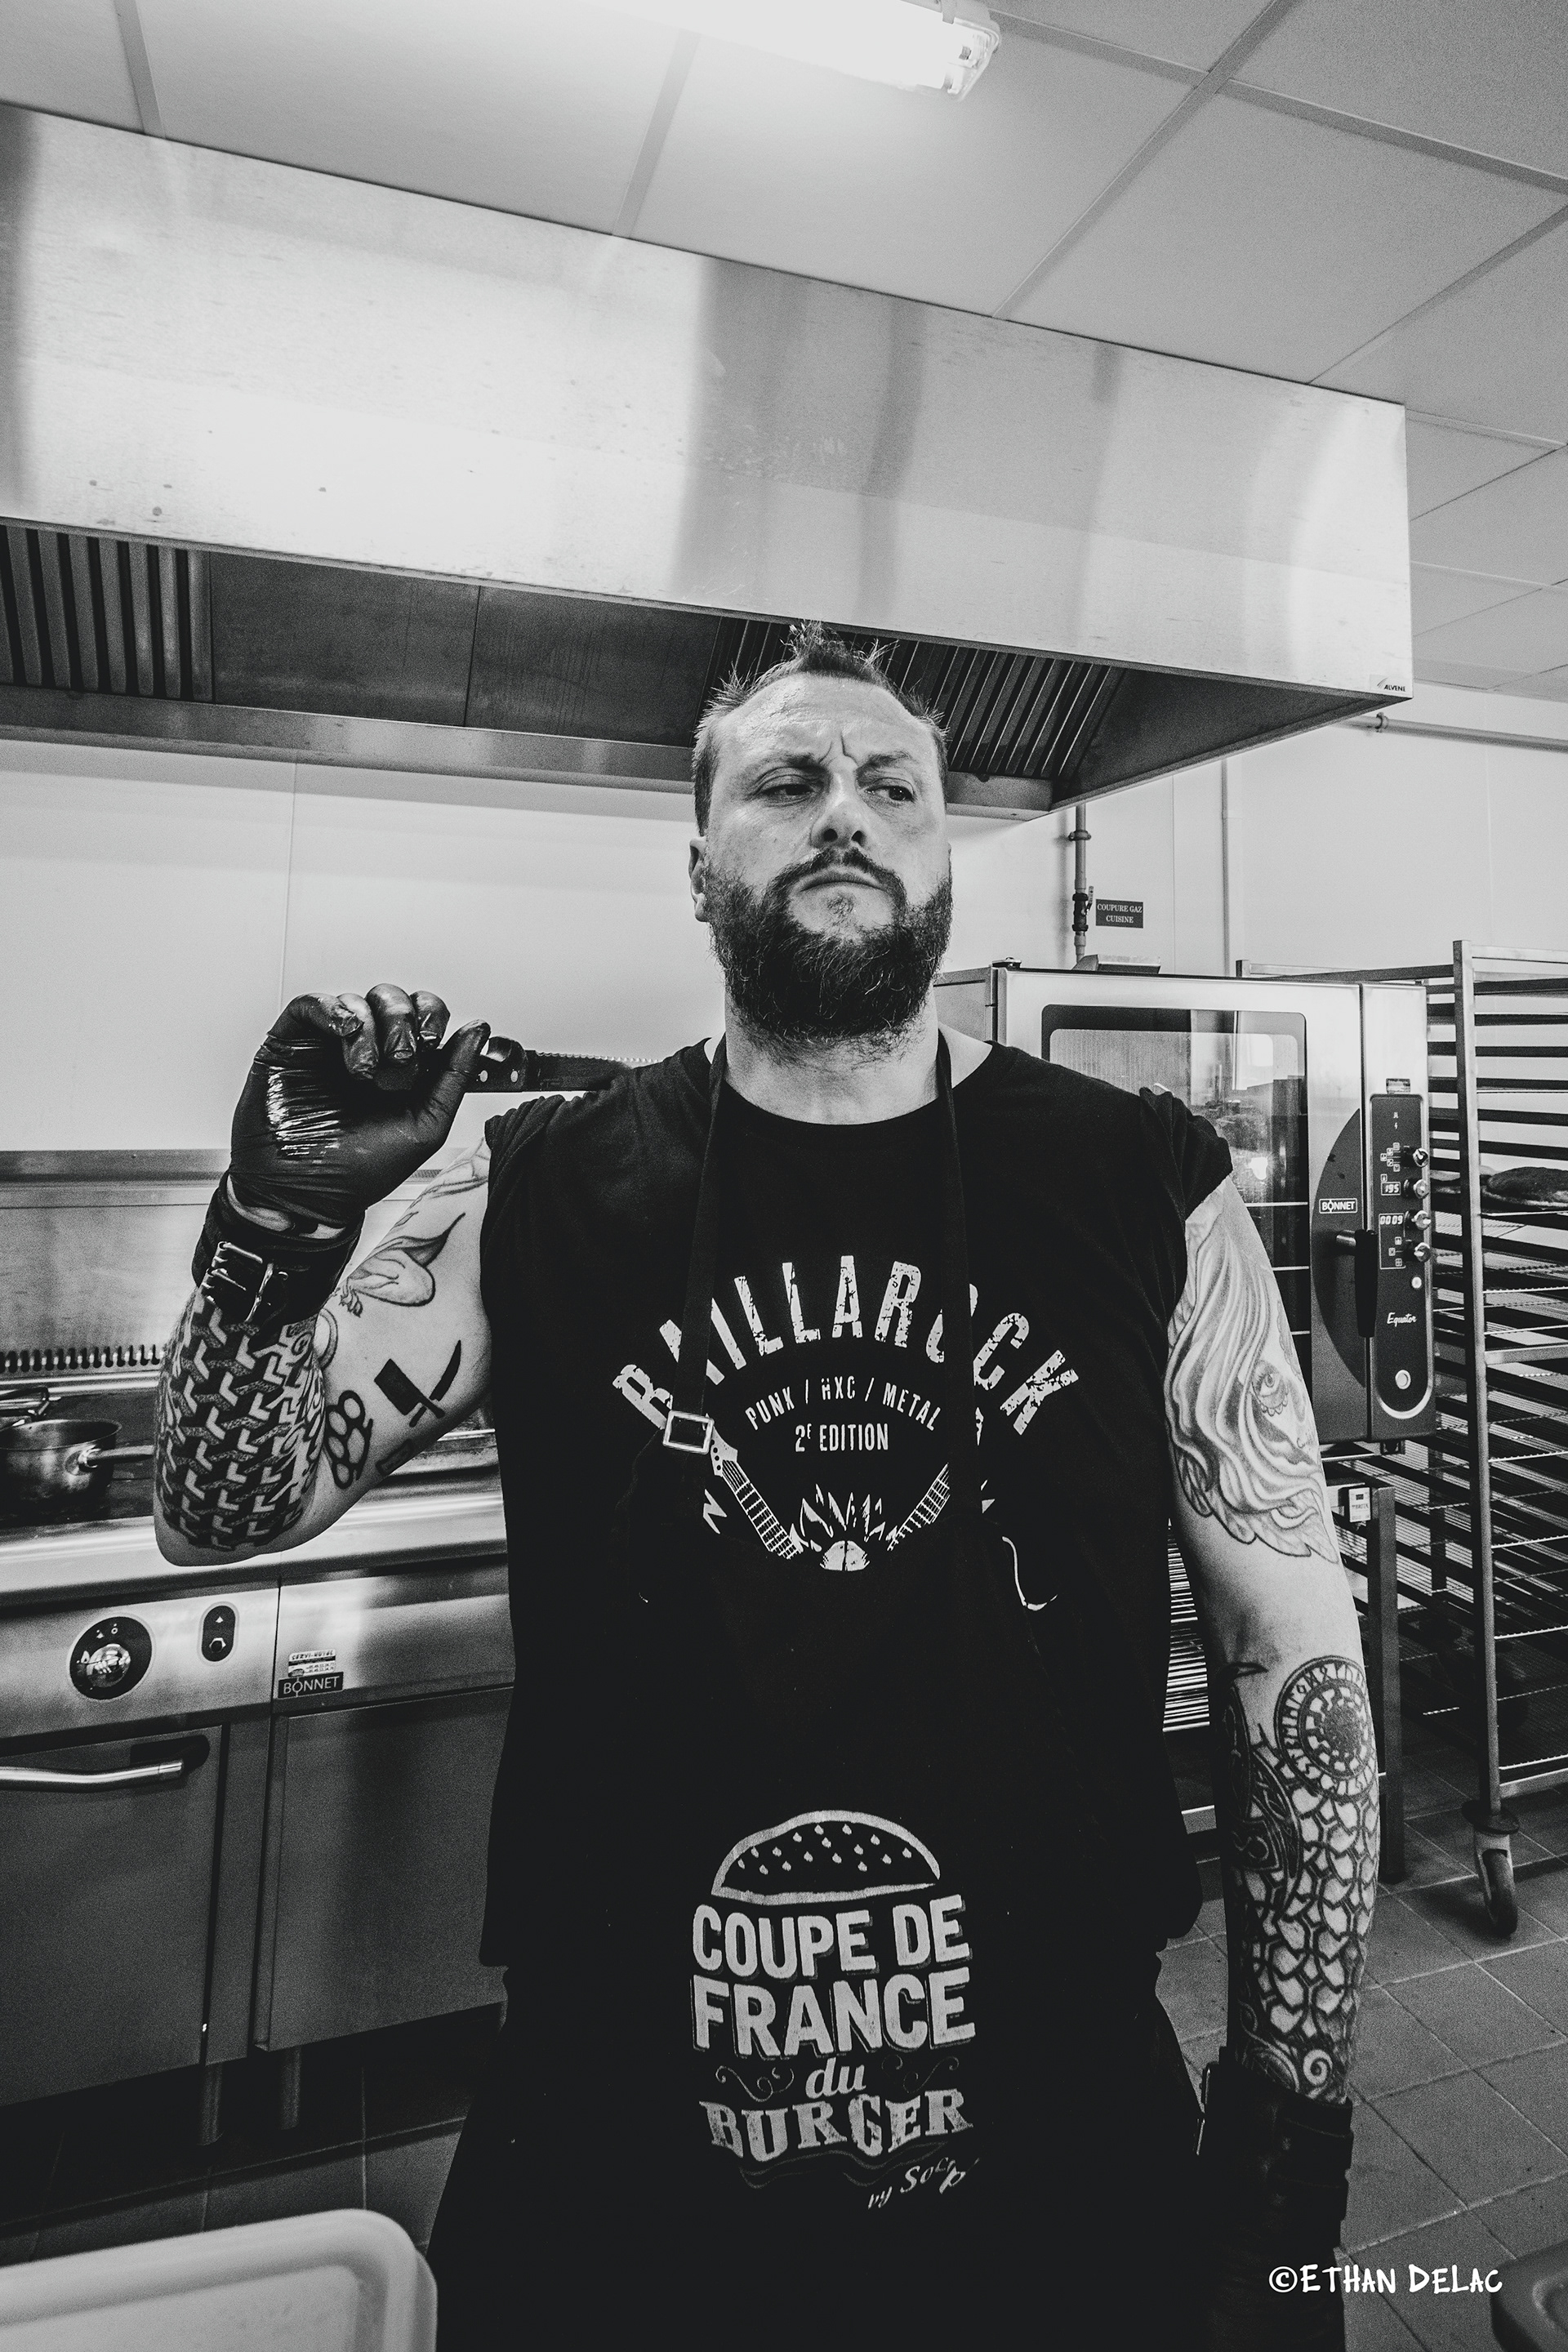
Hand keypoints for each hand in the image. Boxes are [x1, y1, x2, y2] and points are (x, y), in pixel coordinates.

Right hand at [229, 985, 489, 1227]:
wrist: (307, 1195)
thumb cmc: (361, 1170)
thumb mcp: (425, 1126)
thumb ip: (454, 1077)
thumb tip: (478, 1031)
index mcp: (401, 1068)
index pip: (423, 1015)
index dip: (432, 1015)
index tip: (433, 1040)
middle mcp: (366, 1051)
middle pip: (392, 1000)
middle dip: (403, 1022)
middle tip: (401, 1059)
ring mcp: (327, 1046)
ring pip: (356, 1001)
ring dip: (371, 1027)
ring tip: (365, 1071)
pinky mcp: (290, 1044)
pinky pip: (310, 1005)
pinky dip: (332, 1009)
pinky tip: (345, 1030)